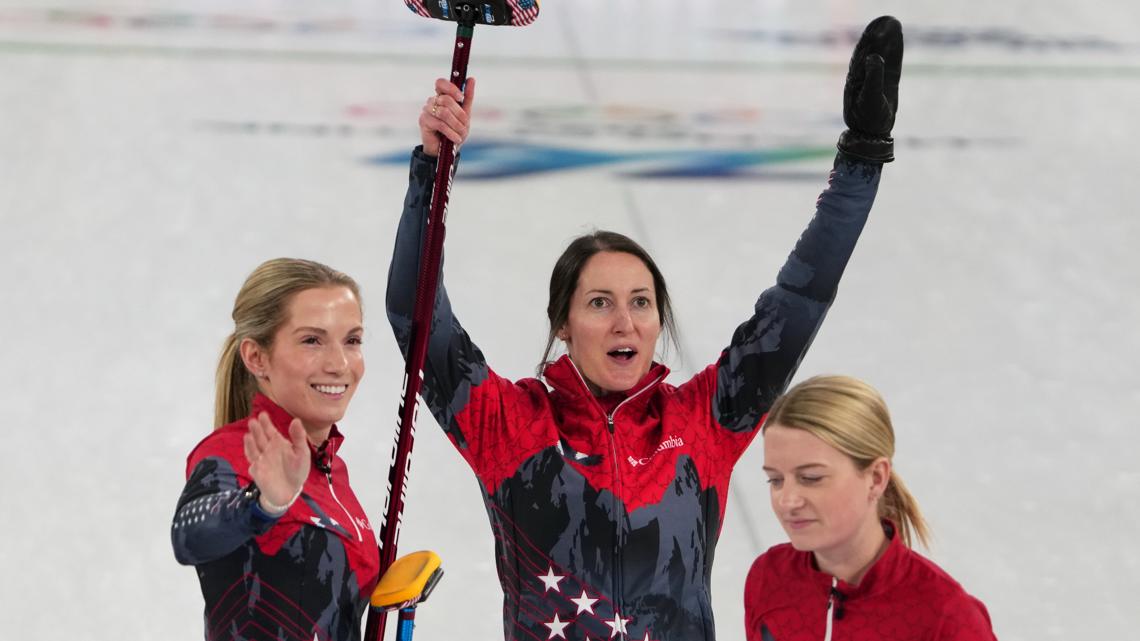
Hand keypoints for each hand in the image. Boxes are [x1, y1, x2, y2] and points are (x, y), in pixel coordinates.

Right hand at [243, 412, 309, 510]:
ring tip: (249, 433)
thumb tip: (296, 420)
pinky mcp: (257, 469)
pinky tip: (249, 446)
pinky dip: (250, 452)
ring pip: (255, 447)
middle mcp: (268, 449)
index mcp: (279, 444)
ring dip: (251, 440)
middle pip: (261, 437)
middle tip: (253, 421)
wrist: (290, 491)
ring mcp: (262, 459)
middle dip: (257, 429)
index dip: (266, 423)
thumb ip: (298, 437)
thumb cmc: (297, 471)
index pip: (271, 431)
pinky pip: (253, 460)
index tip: (263, 414)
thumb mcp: (302, 453)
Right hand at [420, 76, 476, 156]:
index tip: (460, 98)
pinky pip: (439, 123)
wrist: (447, 150)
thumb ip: (467, 97)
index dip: (451, 88)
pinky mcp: (423, 121)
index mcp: (442, 96)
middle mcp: (432, 101)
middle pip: (446, 99)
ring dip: (456, 124)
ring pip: (443, 112)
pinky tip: (456, 138)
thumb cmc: (455, 130)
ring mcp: (426, 110)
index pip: (441, 83)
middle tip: (465, 124)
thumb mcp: (465, 114)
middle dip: (459, 114)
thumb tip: (471, 79)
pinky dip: (451, 132)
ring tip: (461, 133)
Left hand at [838, 16, 902, 161]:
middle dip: (879, 34)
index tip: (878, 24)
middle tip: (887, 18)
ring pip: (883, 54)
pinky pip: (891, 63)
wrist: (871, 136)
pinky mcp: (886, 83)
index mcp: (856, 78)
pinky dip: (894, 51)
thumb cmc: (868, 119)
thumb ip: (873, 78)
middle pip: (872, 49)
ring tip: (893, 22)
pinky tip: (897, 38)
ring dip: (887, 39)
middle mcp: (864, 76)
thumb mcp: (870, 99)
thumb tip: (873, 57)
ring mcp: (876, 78)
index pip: (864, 53)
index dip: (870, 38)